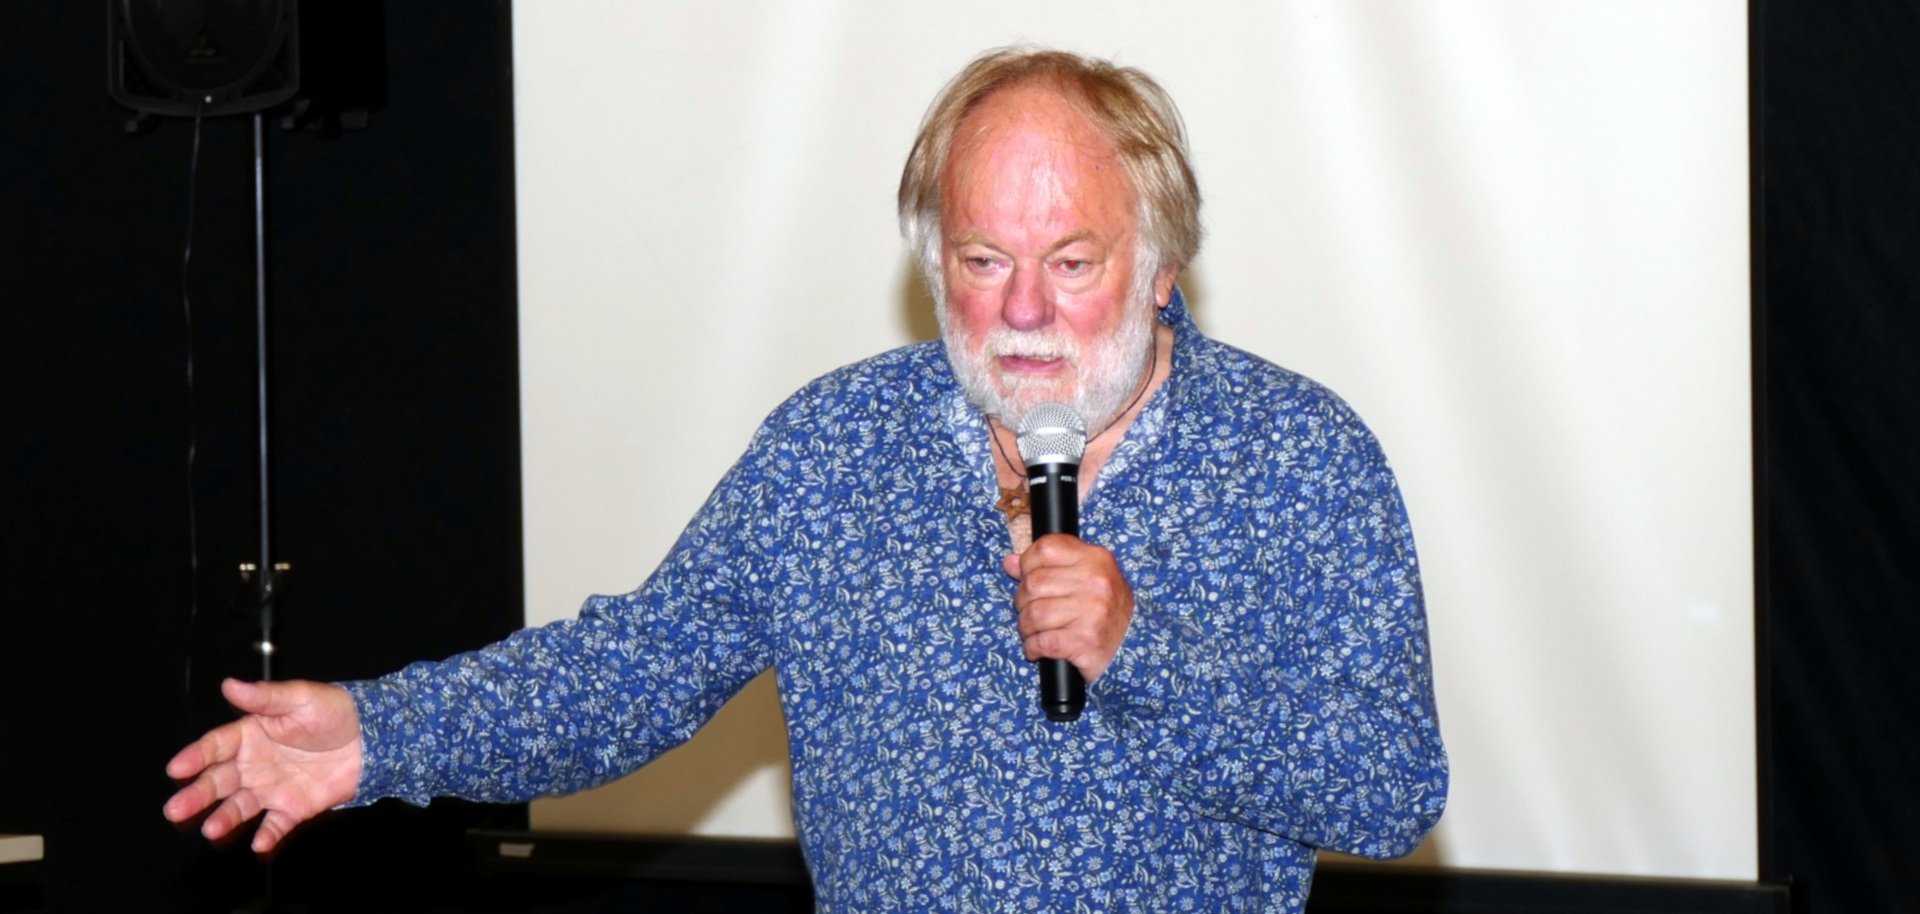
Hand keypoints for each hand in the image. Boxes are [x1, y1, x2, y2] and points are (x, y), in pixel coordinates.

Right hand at [163, 678, 363, 851]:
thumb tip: (230, 685)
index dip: (196, 757)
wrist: (373, 737)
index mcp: (251, 734)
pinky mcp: (293, 807)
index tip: (177, 768)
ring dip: (224, 818)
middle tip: (176, 808)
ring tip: (211, 828)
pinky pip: (276, 824)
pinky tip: (259, 843)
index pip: (216, 746)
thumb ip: (265, 697)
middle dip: (197, 794)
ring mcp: (272, 788)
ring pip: (240, 806)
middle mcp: (254, 764)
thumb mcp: (300, 698)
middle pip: (219, 781)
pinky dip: (268, 835)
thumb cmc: (335, 711)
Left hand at [1002, 534, 1133, 681]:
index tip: (1029, 577)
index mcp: (1095, 558)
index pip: (1045, 548)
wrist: (1133, 646)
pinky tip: (1039, 648)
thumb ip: (1048, 566)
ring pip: (1033, 615)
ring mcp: (1092, 612)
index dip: (1027, 564)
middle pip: (1033, 584)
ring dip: (1026, 628)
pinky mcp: (1085, 641)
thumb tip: (1010, 562)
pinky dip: (1033, 648)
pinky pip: (1041, 642)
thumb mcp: (1084, 577)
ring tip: (1035, 631)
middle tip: (1031, 611)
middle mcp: (1096, 582)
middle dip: (1023, 601)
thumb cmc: (1103, 609)